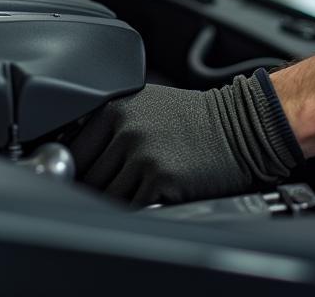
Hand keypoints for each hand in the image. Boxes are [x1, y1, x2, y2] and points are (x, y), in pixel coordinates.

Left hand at [67, 70, 302, 205]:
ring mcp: (142, 155)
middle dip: (98, 188)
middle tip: (119, 185)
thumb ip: (111, 125)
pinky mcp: (161, 180)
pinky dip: (139, 209)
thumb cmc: (194, 119)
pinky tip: (154, 196)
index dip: (79, 169)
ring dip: (118, 201)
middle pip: (89, 177)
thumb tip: (77, 157)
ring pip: (107, 197)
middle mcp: (125, 129)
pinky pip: (132, 208)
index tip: (86, 177)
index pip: (75, 150)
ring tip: (139, 189)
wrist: (239, 126)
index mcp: (115, 108)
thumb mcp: (145, 105)